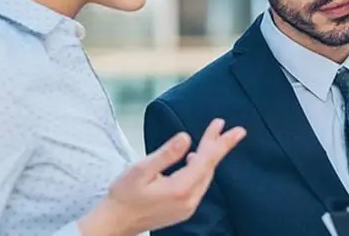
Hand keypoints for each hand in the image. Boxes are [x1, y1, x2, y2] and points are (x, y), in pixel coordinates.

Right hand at [79, 118, 245, 235]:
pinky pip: (198, 185)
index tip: (225, 125)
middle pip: (209, 168)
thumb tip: (185, 138)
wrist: (114, 223)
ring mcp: (187, 207)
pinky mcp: (182, 210)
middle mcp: (189, 201)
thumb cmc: (123, 196)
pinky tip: (196, 159)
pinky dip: (201, 169)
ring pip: (205, 177)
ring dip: (210, 157)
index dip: (217, 141)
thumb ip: (166, 153)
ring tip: (215, 139)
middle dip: (219, 146)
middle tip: (234, 130)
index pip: (206, 160)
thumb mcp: (141, 170)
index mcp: (180, 189)